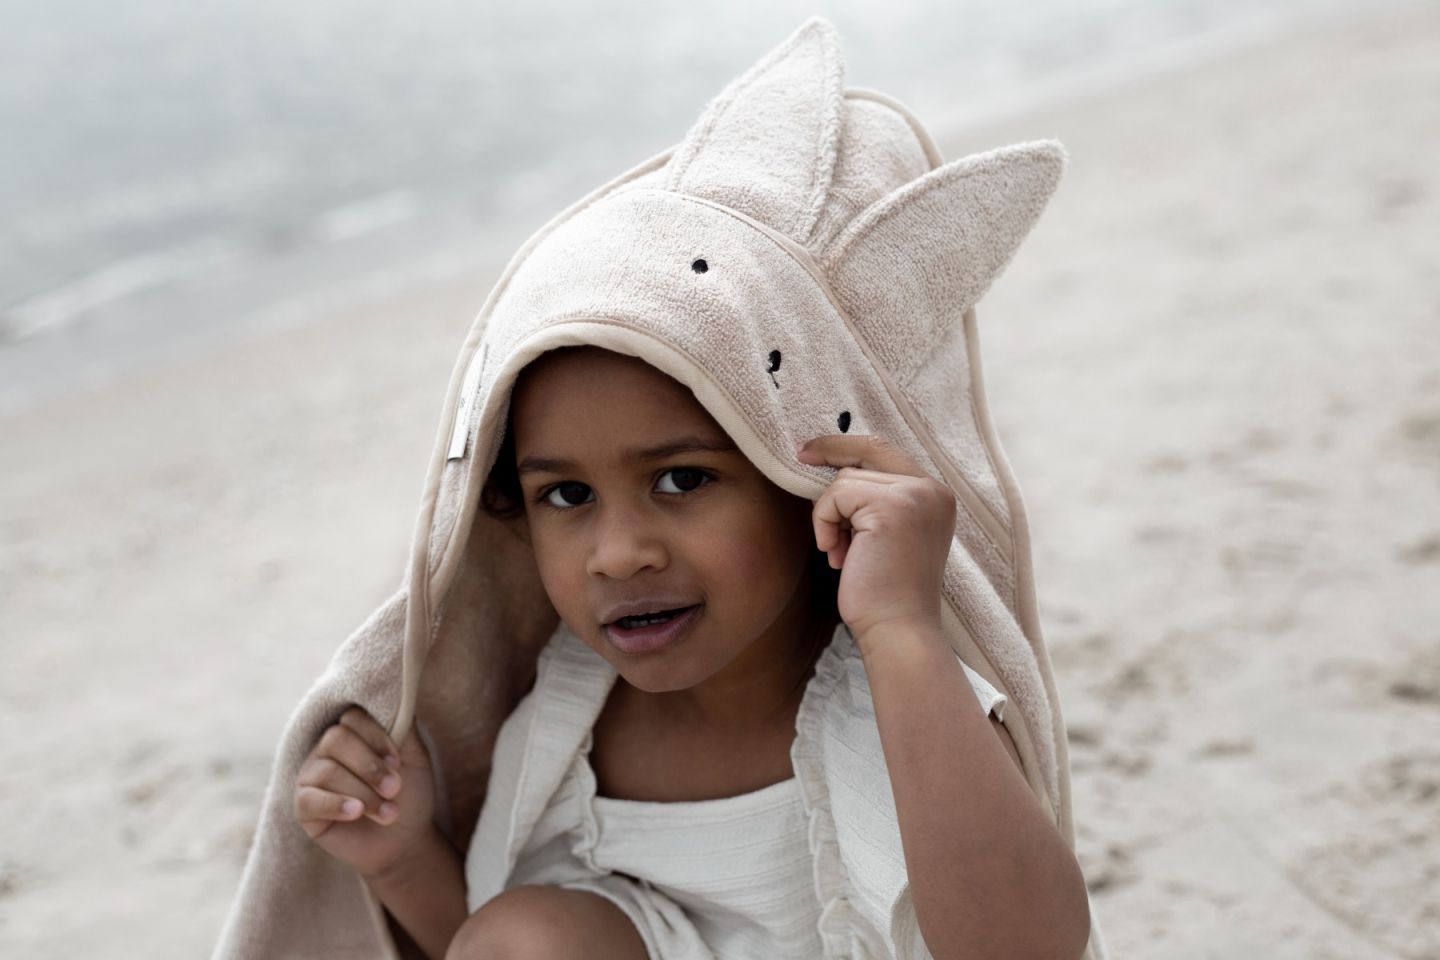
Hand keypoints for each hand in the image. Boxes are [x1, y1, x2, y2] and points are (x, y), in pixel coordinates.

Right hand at [293, 705, 436, 879]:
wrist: (404, 840)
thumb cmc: (409, 794)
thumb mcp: (414, 758)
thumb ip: (403, 728)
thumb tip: (397, 696)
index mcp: (353, 733)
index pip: (352, 717)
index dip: (376, 738)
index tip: (397, 763)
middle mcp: (327, 750)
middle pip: (335, 740)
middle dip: (370, 766)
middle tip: (394, 788)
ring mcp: (311, 777)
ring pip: (328, 771)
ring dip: (364, 793)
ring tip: (388, 813)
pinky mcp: (303, 808)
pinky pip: (310, 799)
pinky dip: (336, 804)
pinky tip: (356, 813)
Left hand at [797, 435, 955, 643]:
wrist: (898, 630)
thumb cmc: (885, 593)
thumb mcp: (886, 535)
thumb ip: (874, 501)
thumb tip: (832, 470)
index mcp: (935, 496)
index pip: (887, 452)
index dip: (848, 446)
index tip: (814, 449)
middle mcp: (932, 490)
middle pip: (868, 451)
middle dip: (831, 452)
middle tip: (801, 454)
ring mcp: (915, 496)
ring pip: (845, 479)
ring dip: (830, 516)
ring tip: (841, 553)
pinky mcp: (892, 507)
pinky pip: (836, 496)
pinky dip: (825, 524)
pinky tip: (838, 556)